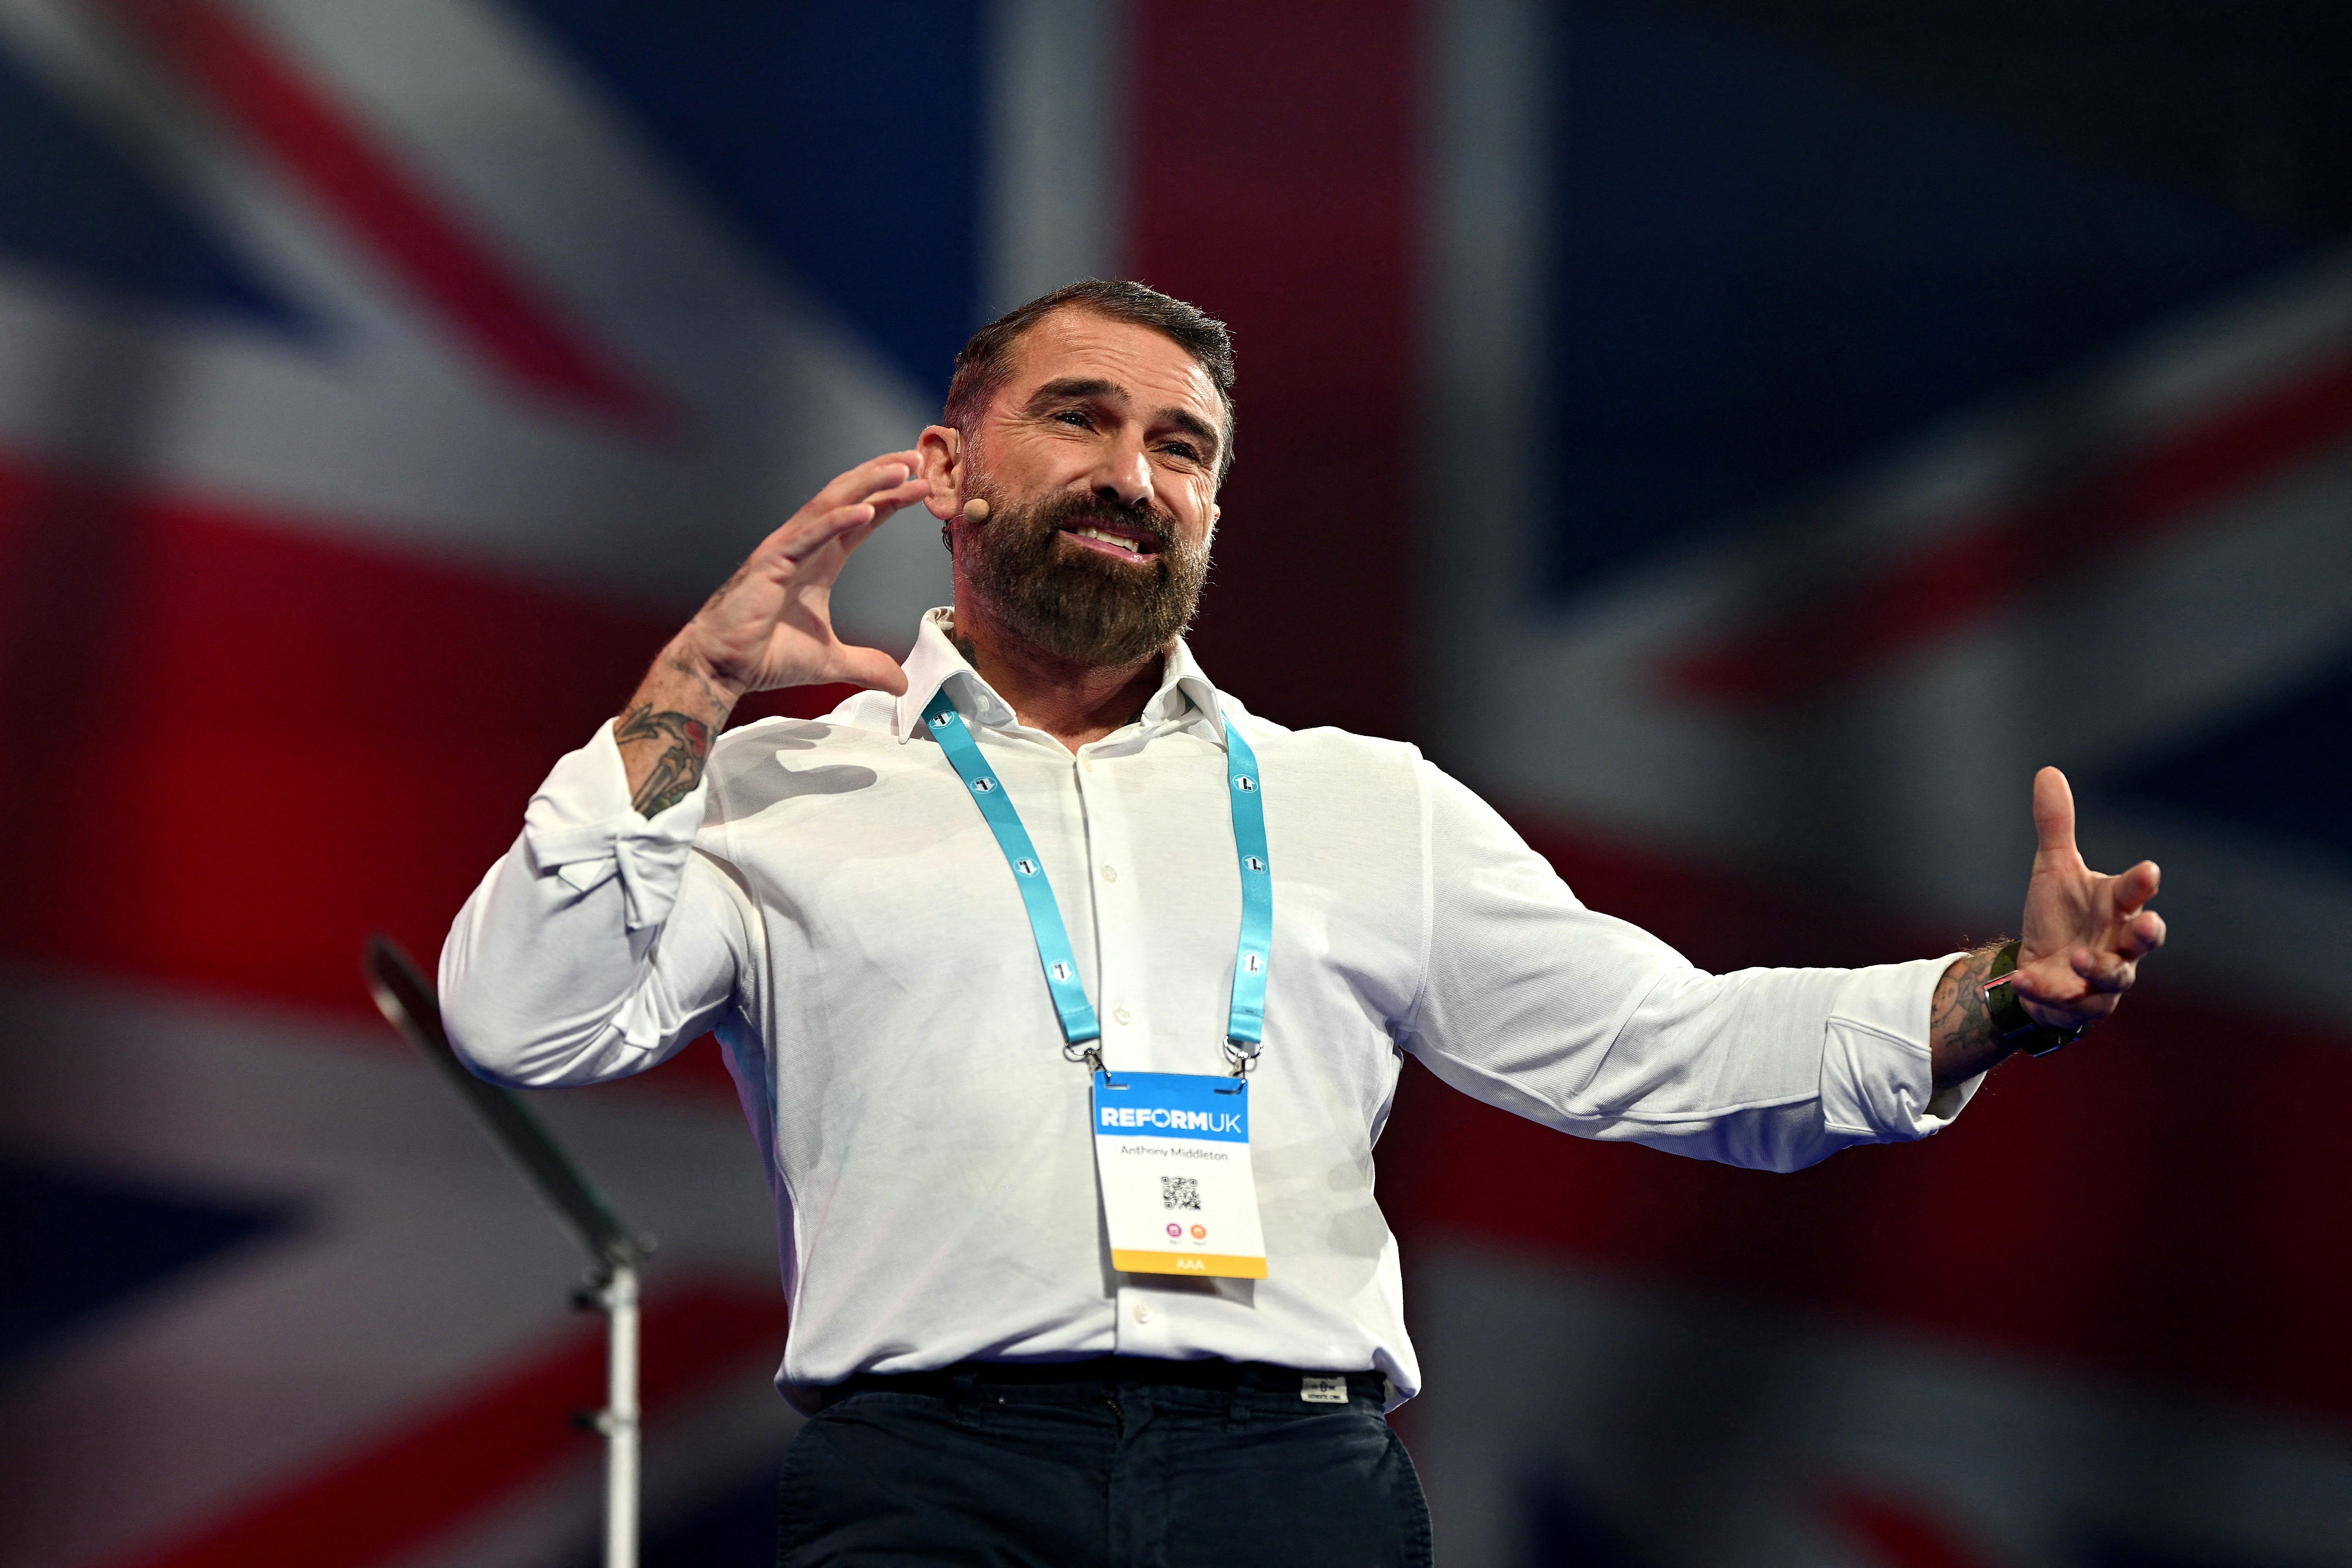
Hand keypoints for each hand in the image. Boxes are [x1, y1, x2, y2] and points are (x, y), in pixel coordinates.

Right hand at [674, 450, 930, 703]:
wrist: (721, 667)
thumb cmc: (765, 655)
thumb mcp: (831, 661)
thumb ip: (867, 665)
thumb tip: (901, 684)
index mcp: (820, 560)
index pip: (862, 519)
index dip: (890, 500)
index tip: (921, 485)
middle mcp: (805, 546)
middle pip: (850, 499)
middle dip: (883, 477)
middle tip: (917, 458)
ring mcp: (787, 550)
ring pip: (831, 505)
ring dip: (867, 485)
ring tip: (901, 470)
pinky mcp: (771, 563)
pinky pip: (810, 536)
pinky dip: (837, 521)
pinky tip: (866, 509)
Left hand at [2013, 766, 2164, 1031]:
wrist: (2038, 965)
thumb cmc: (2059, 916)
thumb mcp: (2052, 870)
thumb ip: (2055, 827)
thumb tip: (2048, 771)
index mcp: (2115, 906)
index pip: (2134, 891)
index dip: (2142, 882)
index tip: (2148, 870)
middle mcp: (2119, 942)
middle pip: (2146, 939)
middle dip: (2147, 933)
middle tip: (2145, 924)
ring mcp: (2104, 977)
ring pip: (2115, 978)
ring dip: (2098, 969)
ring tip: (2075, 958)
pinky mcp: (2082, 1004)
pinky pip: (2073, 1003)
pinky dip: (2050, 992)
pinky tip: (2025, 980)